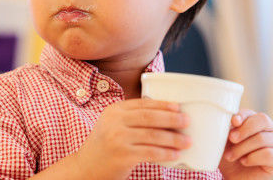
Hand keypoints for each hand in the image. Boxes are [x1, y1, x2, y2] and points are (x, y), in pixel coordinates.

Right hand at [73, 97, 190, 179]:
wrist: (85, 167)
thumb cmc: (103, 146)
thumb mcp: (111, 125)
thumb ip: (130, 118)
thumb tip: (163, 116)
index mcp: (114, 111)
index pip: (142, 104)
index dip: (162, 105)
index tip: (178, 107)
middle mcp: (115, 122)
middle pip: (149, 117)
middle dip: (172, 119)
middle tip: (187, 121)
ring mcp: (118, 139)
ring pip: (153, 135)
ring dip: (173, 138)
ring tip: (187, 141)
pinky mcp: (123, 156)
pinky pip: (150, 153)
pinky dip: (166, 153)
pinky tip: (175, 154)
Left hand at [218, 109, 272, 179]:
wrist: (234, 175)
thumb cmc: (229, 153)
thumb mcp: (223, 139)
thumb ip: (225, 128)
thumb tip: (222, 119)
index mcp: (254, 120)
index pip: (251, 112)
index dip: (242, 116)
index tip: (233, 122)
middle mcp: (269, 129)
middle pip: (262, 121)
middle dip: (243, 130)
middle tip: (231, 139)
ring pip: (262, 139)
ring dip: (242, 148)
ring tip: (231, 156)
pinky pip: (268, 154)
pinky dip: (252, 158)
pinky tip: (244, 161)